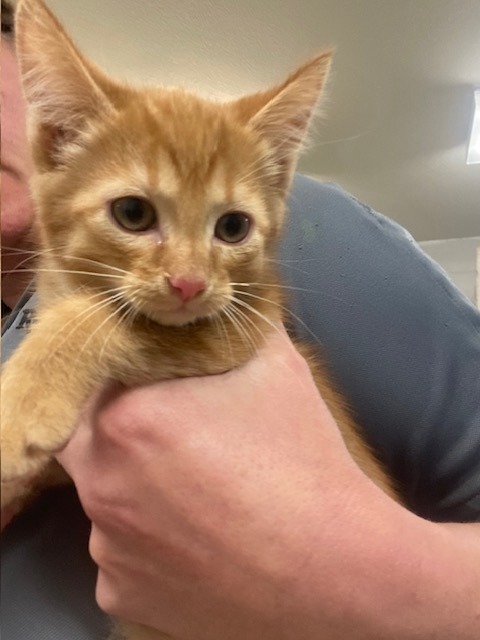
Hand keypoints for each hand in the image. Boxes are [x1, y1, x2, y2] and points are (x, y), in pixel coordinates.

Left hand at [57, 330, 478, 639]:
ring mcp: (106, 544)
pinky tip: (198, 540)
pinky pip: (123, 553)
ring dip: (140, 491)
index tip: (162, 390)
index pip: (102, 380)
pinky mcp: (120, 591)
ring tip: (201, 496)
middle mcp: (100, 481)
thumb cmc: (301, 461)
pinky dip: (150, 543)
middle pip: (94, 439)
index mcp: (126, 416)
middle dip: (129, 433)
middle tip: (182, 441)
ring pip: (109, 498)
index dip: (131, 380)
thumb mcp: (274, 366)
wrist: (331, 566)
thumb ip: (232, 326)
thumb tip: (220, 308)